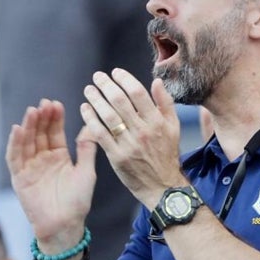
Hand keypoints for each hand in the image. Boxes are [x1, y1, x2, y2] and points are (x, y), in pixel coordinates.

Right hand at [6, 99, 96, 249]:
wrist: (66, 226)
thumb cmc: (78, 201)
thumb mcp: (86, 172)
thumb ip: (86, 149)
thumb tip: (93, 126)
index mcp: (59, 156)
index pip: (55, 132)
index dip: (55, 118)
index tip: (56, 104)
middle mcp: (43, 159)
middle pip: (39, 133)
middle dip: (41, 118)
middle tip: (44, 103)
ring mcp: (30, 167)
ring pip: (26, 142)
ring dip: (28, 126)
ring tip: (32, 111)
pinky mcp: (19, 178)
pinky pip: (15, 158)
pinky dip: (15, 144)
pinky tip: (17, 129)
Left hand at [79, 69, 186, 209]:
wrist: (163, 186)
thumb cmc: (167, 155)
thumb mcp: (173, 127)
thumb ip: (166, 103)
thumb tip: (156, 81)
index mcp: (157, 122)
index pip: (138, 93)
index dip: (124, 79)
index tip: (115, 72)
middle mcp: (142, 131)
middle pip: (120, 101)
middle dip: (106, 85)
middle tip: (97, 77)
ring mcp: (128, 144)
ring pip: (108, 116)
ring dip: (95, 99)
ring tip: (89, 90)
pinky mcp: (116, 156)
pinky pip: (100, 134)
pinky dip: (90, 119)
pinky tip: (85, 109)